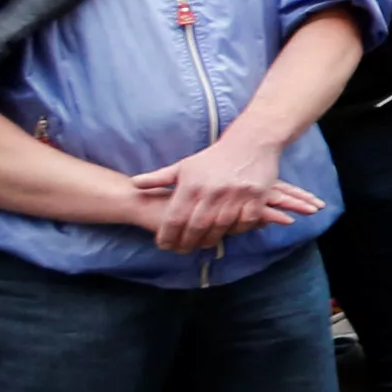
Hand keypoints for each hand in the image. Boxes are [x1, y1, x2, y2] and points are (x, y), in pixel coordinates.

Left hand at [131, 137, 315, 254]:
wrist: (250, 141)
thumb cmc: (214, 157)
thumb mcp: (184, 165)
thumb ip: (159, 178)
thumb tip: (134, 184)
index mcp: (192, 184)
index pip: (175, 218)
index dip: (167, 235)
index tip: (163, 245)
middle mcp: (212, 191)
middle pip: (196, 226)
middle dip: (187, 242)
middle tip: (182, 250)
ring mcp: (236, 194)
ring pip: (220, 226)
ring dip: (211, 239)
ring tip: (203, 244)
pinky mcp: (256, 196)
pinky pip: (245, 221)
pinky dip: (237, 229)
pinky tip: (229, 231)